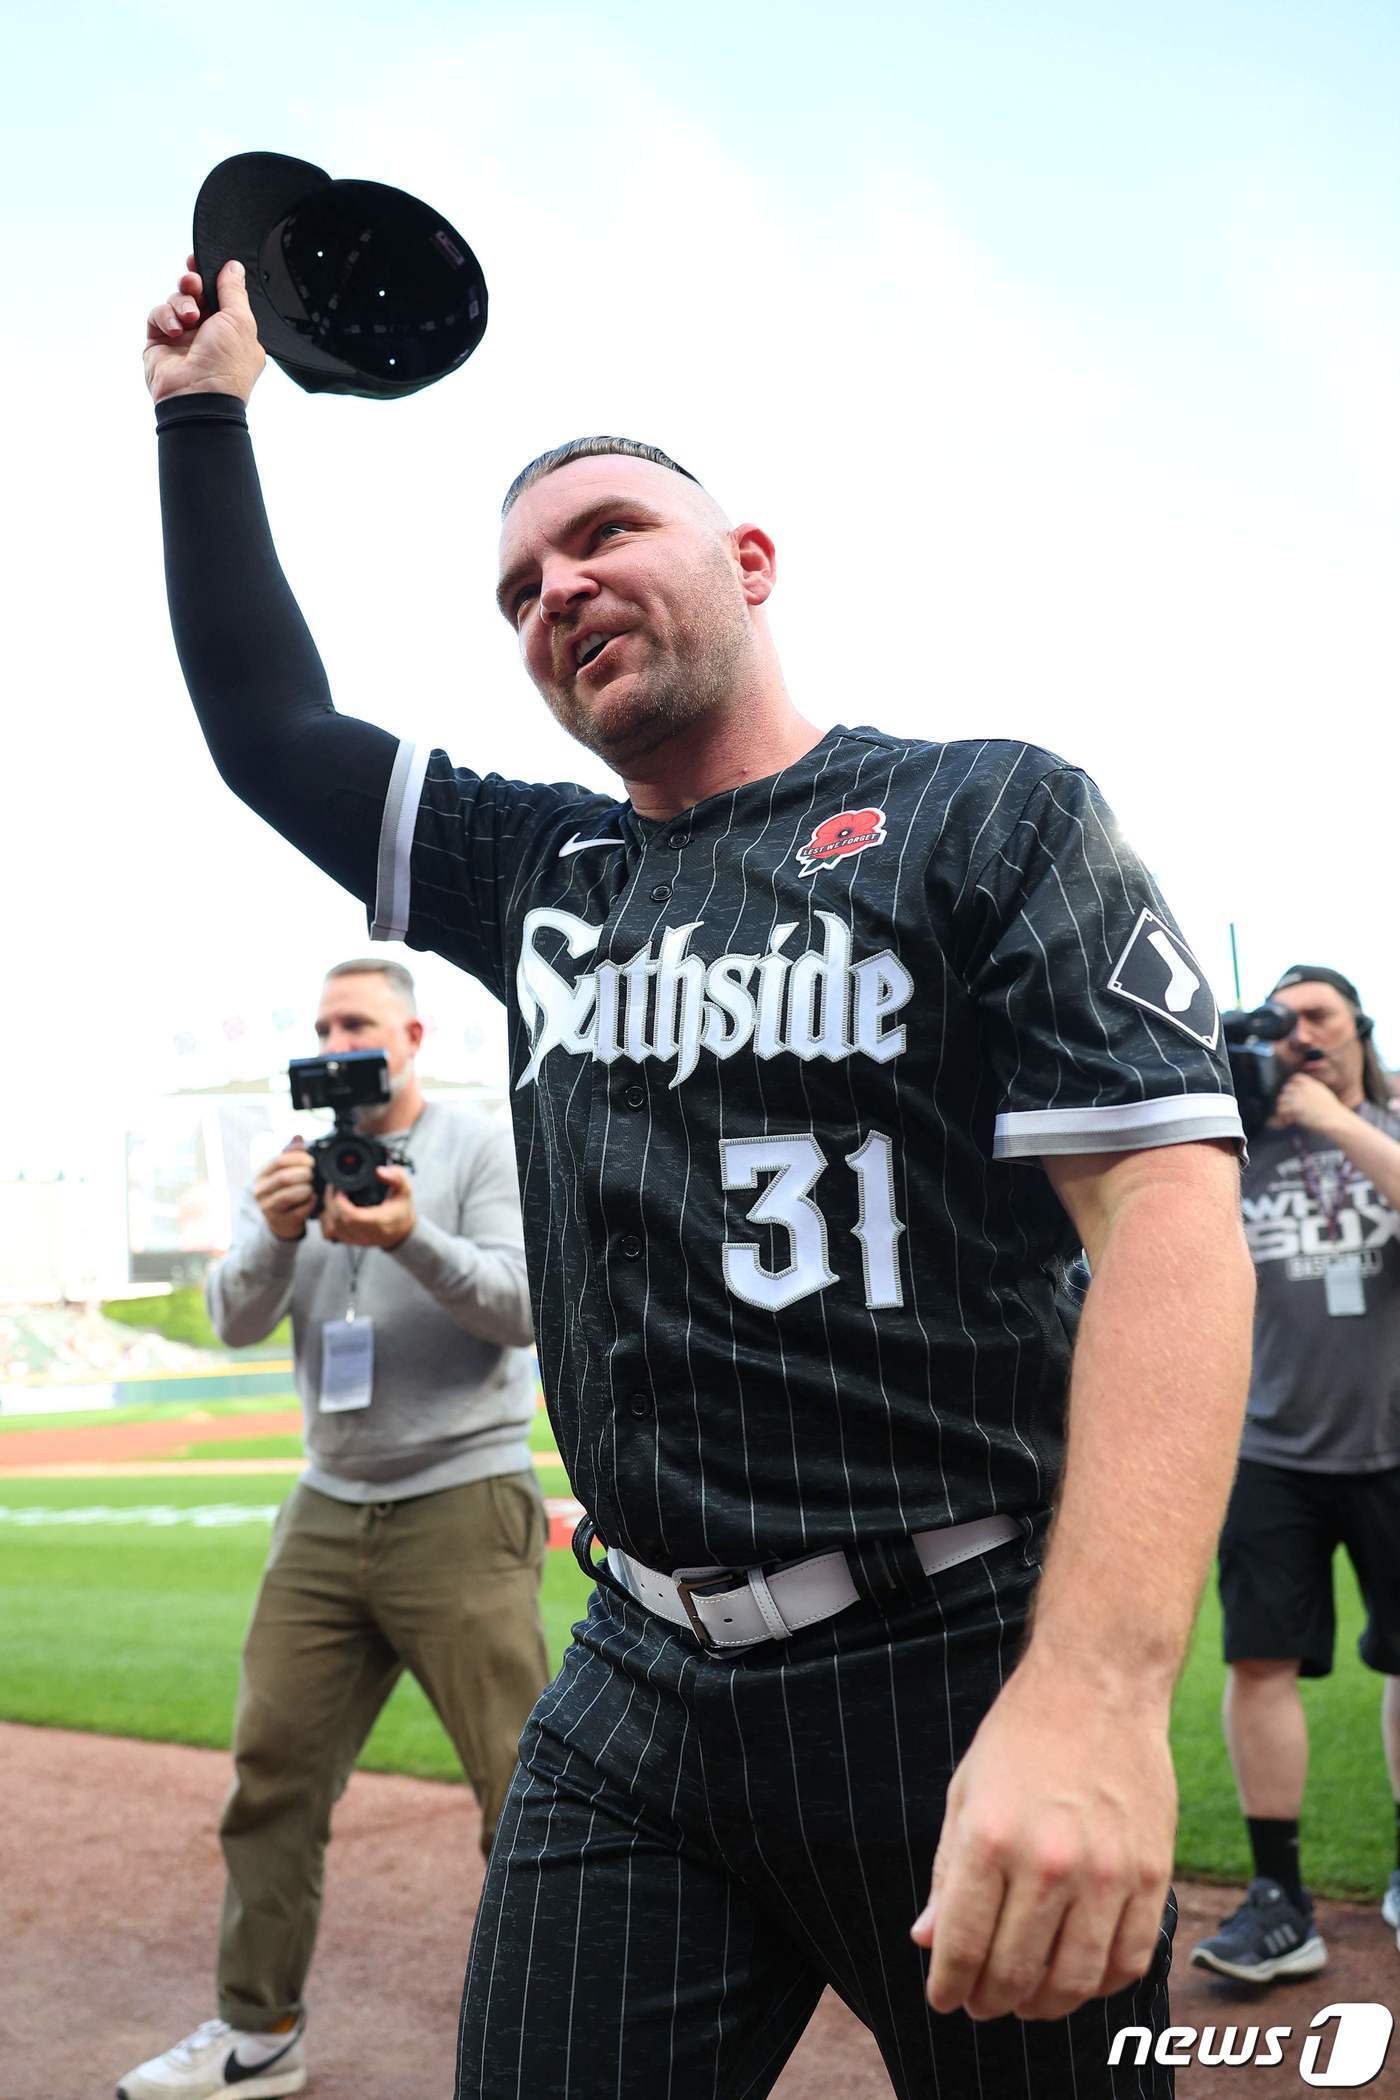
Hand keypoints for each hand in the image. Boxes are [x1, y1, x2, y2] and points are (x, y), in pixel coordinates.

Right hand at [144, 254, 265, 403]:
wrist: (198, 397)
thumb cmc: (226, 367)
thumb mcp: (240, 321)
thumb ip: (234, 291)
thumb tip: (234, 267)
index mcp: (233, 331)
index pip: (219, 296)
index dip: (209, 277)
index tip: (199, 261)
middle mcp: (208, 334)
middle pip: (196, 294)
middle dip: (193, 284)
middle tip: (193, 284)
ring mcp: (183, 339)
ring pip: (176, 302)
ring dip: (182, 303)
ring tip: (190, 317)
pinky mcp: (160, 343)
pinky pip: (158, 316)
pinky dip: (165, 317)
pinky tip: (175, 330)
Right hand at [254, 1137, 315, 1241]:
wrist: (281, 1221)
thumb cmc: (283, 1192)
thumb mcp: (284, 1172)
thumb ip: (291, 1154)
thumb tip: (298, 1137)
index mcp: (261, 1175)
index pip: (278, 1162)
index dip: (298, 1159)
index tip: (311, 1160)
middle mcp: (260, 1192)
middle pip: (284, 1178)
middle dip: (303, 1174)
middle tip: (312, 1174)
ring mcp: (268, 1208)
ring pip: (289, 1195)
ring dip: (306, 1189)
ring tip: (311, 1187)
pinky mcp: (280, 1221)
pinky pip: (298, 1211)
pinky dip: (310, 1203)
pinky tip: (313, 1199)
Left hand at [319, 1164, 415, 1249]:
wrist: (402, 1231)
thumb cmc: (401, 1212)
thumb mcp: (405, 1190)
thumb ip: (396, 1176)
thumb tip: (379, 1171)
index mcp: (377, 1222)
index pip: (350, 1216)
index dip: (339, 1201)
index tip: (341, 1188)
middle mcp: (364, 1233)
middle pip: (336, 1221)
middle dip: (330, 1201)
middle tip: (333, 1188)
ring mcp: (355, 1238)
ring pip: (330, 1229)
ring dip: (327, 1211)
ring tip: (332, 1198)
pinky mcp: (349, 1240)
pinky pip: (330, 1234)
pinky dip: (326, 1221)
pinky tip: (331, 1210)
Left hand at [912, 1655, 1174, 2021]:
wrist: (1097, 1684)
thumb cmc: (1019, 1737)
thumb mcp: (964, 1794)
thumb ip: (945, 1873)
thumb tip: (926, 1943)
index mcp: (988, 1839)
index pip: (961, 1945)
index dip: (947, 1985)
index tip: (943, 1997)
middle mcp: (1046, 1862)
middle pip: (1015, 1972)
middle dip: (990, 2001)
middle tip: (983, 2003)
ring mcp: (1105, 1871)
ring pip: (1074, 1981)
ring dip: (1044, 2006)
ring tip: (1027, 2000)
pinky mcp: (1151, 1873)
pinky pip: (1129, 1960)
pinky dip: (1101, 1984)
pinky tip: (1080, 1976)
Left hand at [1273, 1071, 1348, 1137]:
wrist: (1337, 1120)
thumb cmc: (1332, 1112)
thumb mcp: (1323, 1095)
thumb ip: (1312, 1092)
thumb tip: (1301, 1096)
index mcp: (1312, 1084)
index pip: (1296, 1078)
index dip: (1291, 1085)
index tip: (1290, 1094)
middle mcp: (1304, 1089)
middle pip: (1286, 1090)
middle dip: (1285, 1100)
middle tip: (1287, 1110)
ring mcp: (1300, 1097)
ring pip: (1281, 1100)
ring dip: (1282, 1109)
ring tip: (1287, 1118)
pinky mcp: (1296, 1108)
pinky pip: (1282, 1110)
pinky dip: (1282, 1117)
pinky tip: (1287, 1122)